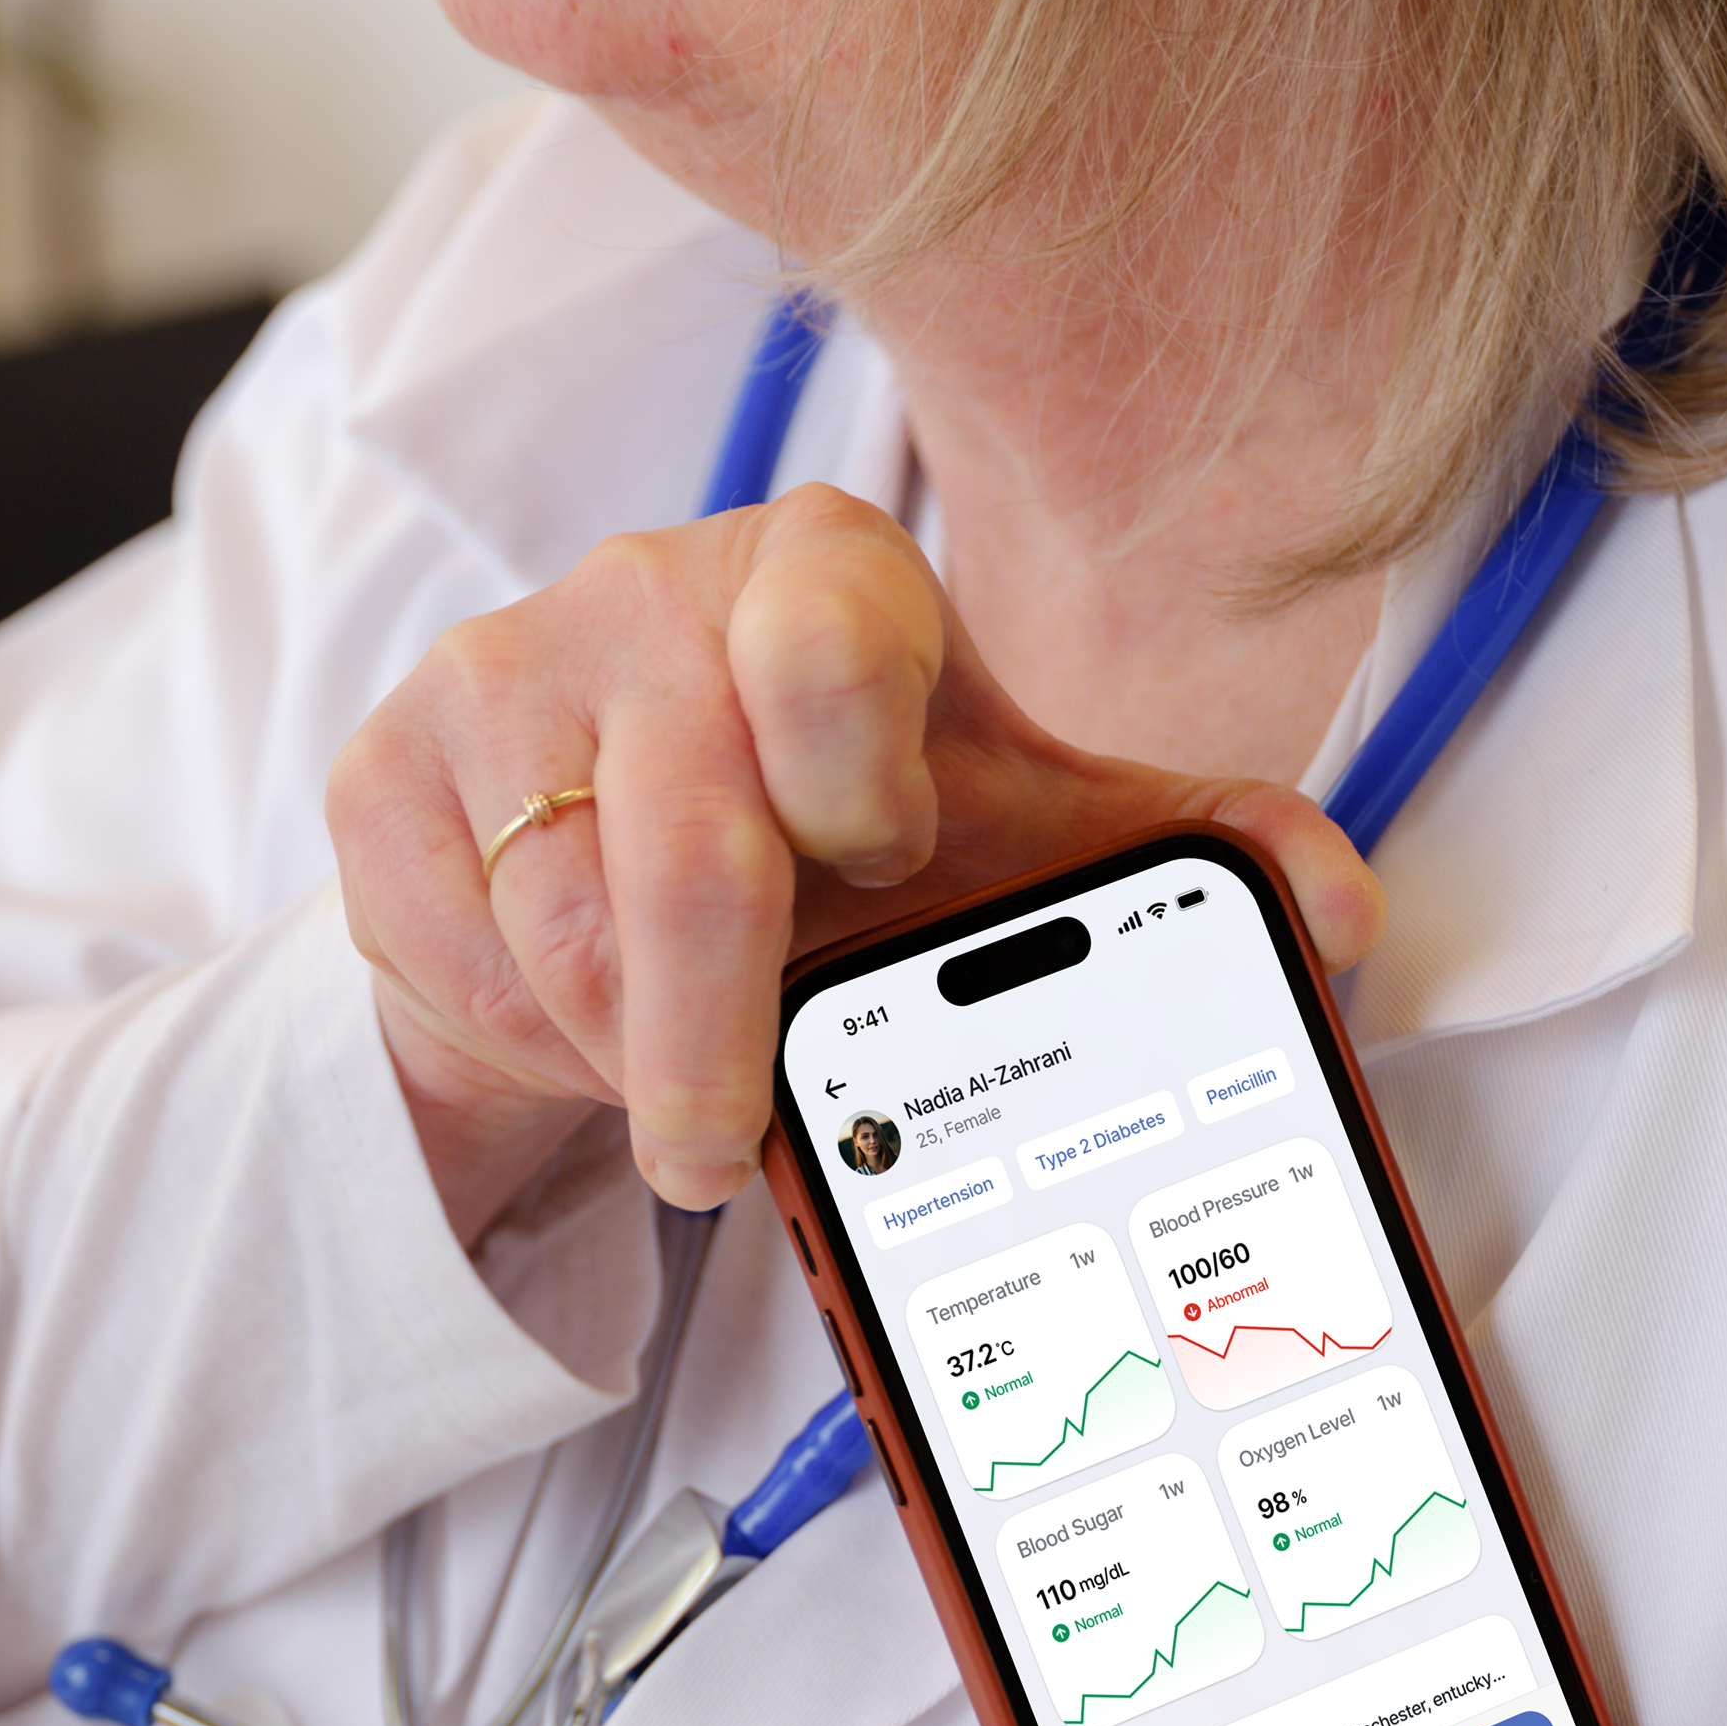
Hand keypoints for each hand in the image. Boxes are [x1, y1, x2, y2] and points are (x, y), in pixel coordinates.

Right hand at [330, 484, 1384, 1239]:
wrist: (618, 848)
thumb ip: (1178, 862)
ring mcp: (502, 675)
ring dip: (629, 1057)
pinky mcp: (385, 770)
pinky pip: (450, 955)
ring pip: (554, 928)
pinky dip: (525, 1041)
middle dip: (715, 1037)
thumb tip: (1341, 918)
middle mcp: (653, 596)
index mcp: (826, 577)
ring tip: (684, 1084)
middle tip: (731, 1148)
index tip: (885, 873)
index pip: (831, 634)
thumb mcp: (1018, 840)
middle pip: (678, 841)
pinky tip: (580, 1033)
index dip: (860, 779)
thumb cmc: (841, 838)